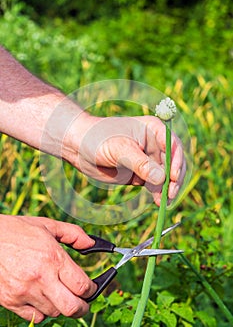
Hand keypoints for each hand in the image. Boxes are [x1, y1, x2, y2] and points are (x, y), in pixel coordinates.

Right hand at [0, 215, 96, 322]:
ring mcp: (25, 292)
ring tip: (59, 293)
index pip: (82, 285)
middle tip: (84, 302)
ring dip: (61, 306)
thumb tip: (91, 244)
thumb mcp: (48, 225)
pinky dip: (42, 311)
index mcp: (53, 258)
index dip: (92, 289)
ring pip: (54, 313)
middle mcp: (41, 277)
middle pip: (72, 307)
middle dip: (82, 307)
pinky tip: (41, 297)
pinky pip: (34, 318)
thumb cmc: (18, 230)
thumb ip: (74, 234)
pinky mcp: (11, 301)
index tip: (92, 287)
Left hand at [67, 115, 185, 205]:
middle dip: (175, 178)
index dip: (176, 160)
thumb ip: (140, 163)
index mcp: (152, 129)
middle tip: (171, 193)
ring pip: (166, 176)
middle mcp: (154, 144)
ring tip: (165, 202)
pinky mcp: (141, 174)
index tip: (173, 176)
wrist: (79, 147)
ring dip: (168, 189)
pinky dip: (158, 193)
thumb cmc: (98, 138)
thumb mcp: (119, 149)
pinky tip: (158, 201)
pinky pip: (155, 185)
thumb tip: (162, 178)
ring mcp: (148, 160)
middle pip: (173, 162)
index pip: (173, 144)